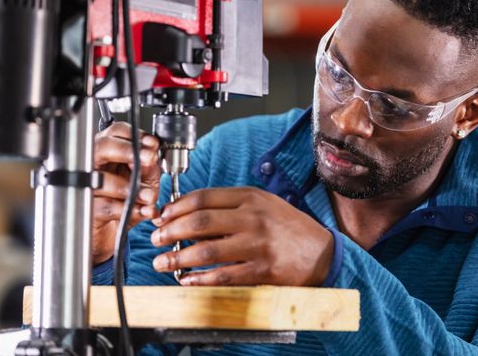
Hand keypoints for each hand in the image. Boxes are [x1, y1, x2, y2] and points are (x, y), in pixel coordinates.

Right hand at [92, 122, 160, 264]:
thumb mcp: (146, 180)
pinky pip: (106, 206)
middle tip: (147, 159)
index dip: (135, 135)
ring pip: (102, 178)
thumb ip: (150, 167)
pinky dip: (129, 210)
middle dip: (126, 151)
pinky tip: (143, 211)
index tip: (152, 145)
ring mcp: (87, 186)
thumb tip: (152, 155)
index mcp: (110, 151)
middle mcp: (94, 164)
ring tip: (148, 195)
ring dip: (130, 187)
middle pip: (102, 146)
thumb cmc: (127, 199)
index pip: (116, 132)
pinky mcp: (88, 209)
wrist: (112, 232)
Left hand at [150, 187, 333, 286]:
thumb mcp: (262, 204)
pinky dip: (201, 279)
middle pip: (200, 221)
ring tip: (163, 262)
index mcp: (250, 197)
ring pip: (207, 250)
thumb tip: (186, 213)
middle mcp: (253, 217)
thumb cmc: (286, 226)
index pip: (203, 197)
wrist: (321, 251)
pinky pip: (224, 275)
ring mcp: (258, 244)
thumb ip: (229, 205)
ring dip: (178, 258)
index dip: (175, 207)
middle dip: (170, 231)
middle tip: (156, 239)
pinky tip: (188, 280)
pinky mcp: (263, 269)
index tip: (160, 216)